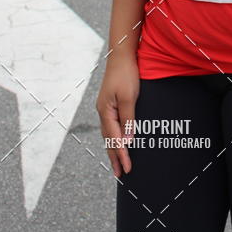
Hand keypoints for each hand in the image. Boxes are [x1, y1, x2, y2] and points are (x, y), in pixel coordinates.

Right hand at [96, 54, 140, 176]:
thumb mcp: (128, 97)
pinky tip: (120, 141)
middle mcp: (103, 112)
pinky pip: (113, 125)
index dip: (121, 155)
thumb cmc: (125, 74)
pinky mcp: (111, 104)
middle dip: (115, 157)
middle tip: (121, 174)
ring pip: (110, 134)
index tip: (127, 169)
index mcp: (105, 112)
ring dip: (114, 149)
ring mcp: (106, 108)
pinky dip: (116, 137)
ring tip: (118, 164)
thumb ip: (128, 119)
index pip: (114, 139)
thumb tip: (128, 140)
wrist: (121, 56)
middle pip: (109, 140)